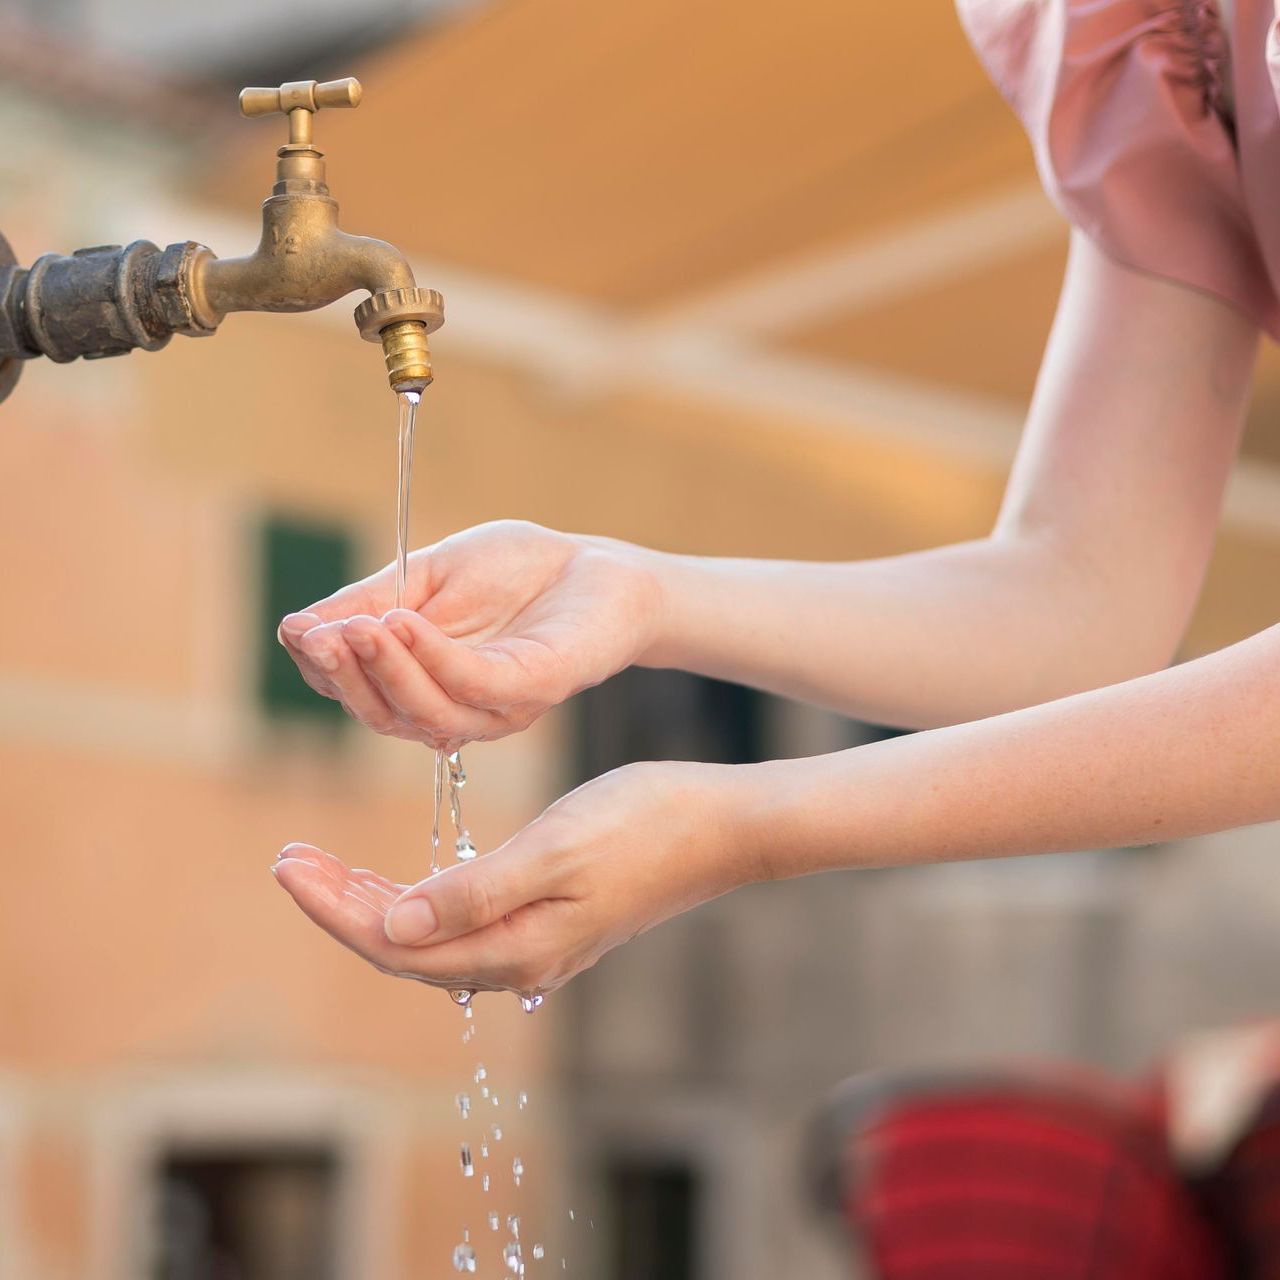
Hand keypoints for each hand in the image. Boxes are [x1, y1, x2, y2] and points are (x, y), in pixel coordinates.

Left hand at [271, 761, 753, 996]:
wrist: (720, 826)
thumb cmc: (645, 824)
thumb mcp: (555, 849)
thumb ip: (474, 893)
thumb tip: (394, 926)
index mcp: (515, 946)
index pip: (396, 943)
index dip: (335, 909)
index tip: (288, 866)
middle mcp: (519, 958)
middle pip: (404, 947)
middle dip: (341, 906)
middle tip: (290, 859)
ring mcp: (536, 943)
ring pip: (429, 938)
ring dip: (372, 905)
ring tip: (324, 869)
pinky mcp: (549, 921)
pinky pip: (460, 924)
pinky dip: (417, 901)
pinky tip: (400, 882)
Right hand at [276, 520, 663, 746]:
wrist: (597, 564)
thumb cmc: (516, 571)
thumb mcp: (427, 576)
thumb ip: (370, 602)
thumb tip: (295, 628)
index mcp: (423, 685)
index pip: (358, 691)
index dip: (323, 666)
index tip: (297, 629)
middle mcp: (456, 709)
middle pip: (384, 714)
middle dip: (344, 676)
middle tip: (315, 636)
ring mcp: (497, 707)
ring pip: (425, 711)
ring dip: (383, 669)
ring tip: (355, 627)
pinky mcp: (534, 688)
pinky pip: (474, 686)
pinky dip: (433, 657)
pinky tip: (403, 623)